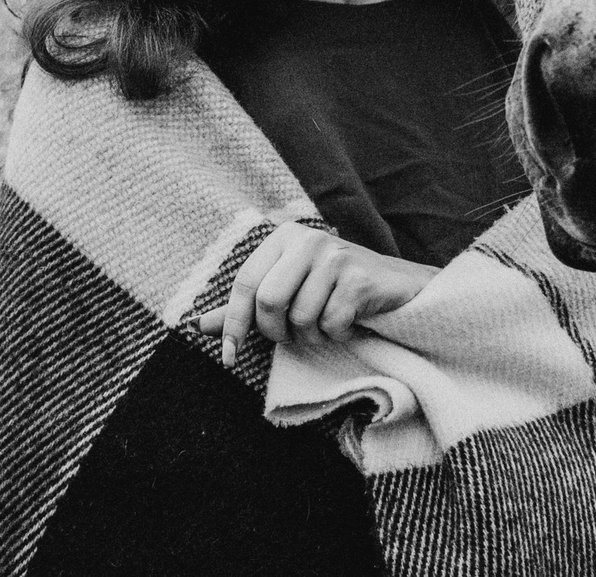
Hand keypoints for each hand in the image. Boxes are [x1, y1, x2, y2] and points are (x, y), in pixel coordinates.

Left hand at [193, 223, 434, 364]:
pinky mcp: (359, 278)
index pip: (245, 283)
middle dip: (278, 333)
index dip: (233, 324)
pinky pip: (331, 324)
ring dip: (311, 337)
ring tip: (325, 325)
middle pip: (269, 302)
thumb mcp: (286, 292)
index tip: (228, 358)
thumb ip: (243, 308)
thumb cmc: (333, 291)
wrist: (397, 287)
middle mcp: (308, 239)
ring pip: (301, 318)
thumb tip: (197, 326)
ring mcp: (336, 256)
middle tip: (294, 336)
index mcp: (284, 238)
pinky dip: (336, 335)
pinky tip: (348, 322)